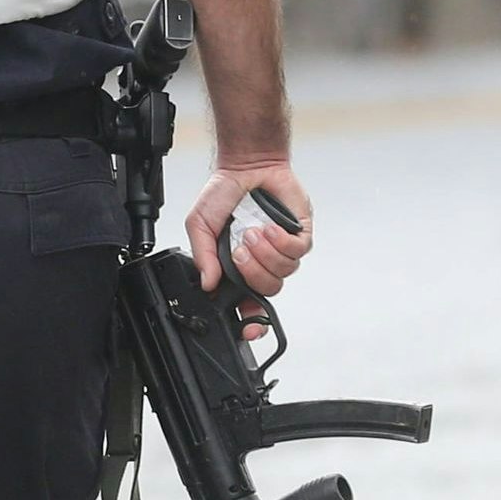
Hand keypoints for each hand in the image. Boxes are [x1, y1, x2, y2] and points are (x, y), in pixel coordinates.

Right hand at [185, 161, 314, 317]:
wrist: (247, 167)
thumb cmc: (224, 194)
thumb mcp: (200, 224)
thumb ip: (202, 255)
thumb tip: (208, 283)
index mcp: (238, 266)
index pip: (248, 304)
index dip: (251, 322)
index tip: (249, 332)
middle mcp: (263, 262)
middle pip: (267, 291)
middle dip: (252, 272)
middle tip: (238, 250)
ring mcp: (283, 251)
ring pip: (283, 273)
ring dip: (265, 253)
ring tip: (252, 231)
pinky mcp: (300, 236)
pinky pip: (296, 252)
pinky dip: (281, 242)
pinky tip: (268, 227)